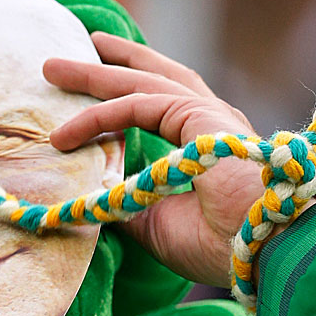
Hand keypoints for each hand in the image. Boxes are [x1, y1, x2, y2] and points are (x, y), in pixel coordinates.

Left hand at [44, 33, 264, 287]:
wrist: (262, 252)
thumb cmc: (219, 245)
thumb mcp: (153, 223)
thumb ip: (125, 201)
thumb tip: (90, 195)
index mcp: (206, 143)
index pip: (158, 104)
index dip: (119, 96)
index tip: (82, 95)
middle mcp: (209, 122)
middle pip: (150, 79)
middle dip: (105, 68)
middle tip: (62, 62)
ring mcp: (207, 116)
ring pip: (140, 83)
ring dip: (93, 76)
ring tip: (52, 68)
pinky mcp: (200, 118)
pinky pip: (137, 106)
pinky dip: (98, 117)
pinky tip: (64, 134)